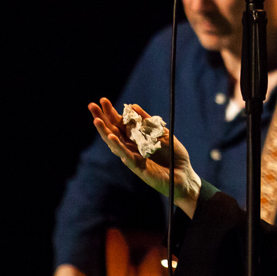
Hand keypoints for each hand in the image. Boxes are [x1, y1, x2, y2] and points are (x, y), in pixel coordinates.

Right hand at [89, 98, 201, 217]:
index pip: (120, 123)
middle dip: (102, 118)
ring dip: (105, 132)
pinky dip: (118, 146)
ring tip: (96, 120)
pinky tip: (110, 137)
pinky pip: (126, 156)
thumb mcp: (162, 133)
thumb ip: (148, 122)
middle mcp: (131, 147)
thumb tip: (133, 106)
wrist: (185, 175)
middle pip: (113, 131)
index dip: (111, 112)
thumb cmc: (174, 155)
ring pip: (115, 144)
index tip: (103, 100)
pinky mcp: (138, 168)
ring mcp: (133, 158)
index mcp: (136, 138)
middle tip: (92, 105)